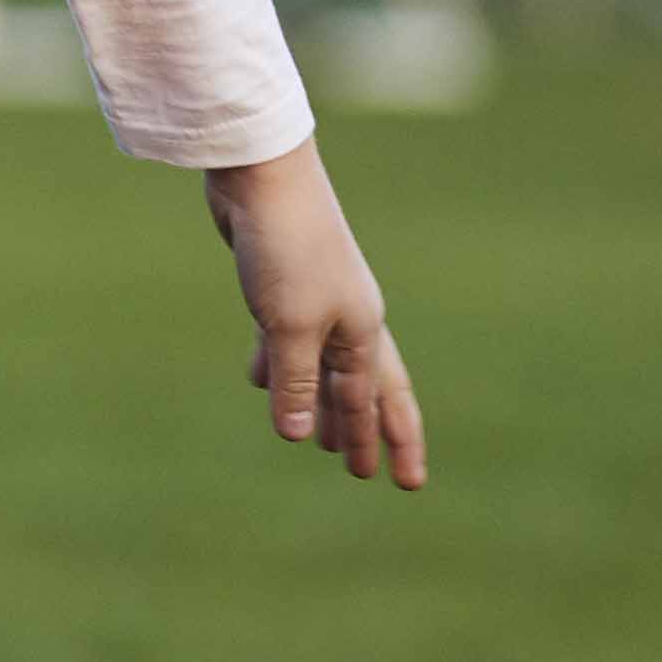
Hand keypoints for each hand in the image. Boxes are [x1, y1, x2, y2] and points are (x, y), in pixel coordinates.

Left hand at [209, 144, 428, 489]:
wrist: (262, 176)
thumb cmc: (286, 249)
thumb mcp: (290, 326)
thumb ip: (295, 384)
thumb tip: (297, 438)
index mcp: (362, 330)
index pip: (376, 401)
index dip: (384, 444)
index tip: (403, 484)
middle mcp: (348, 317)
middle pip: (364, 388)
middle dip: (366, 431)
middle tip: (368, 475)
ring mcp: (316, 300)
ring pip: (323, 368)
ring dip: (321, 404)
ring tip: (316, 442)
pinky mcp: (280, 284)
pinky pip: (285, 339)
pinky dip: (277, 365)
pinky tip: (258, 380)